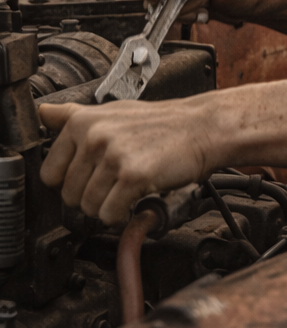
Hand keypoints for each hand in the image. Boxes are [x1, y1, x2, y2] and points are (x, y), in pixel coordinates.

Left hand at [39, 100, 211, 223]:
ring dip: (106, 208)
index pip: (50, 173)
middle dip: (89, 198)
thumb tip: (42, 112)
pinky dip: (119, 216)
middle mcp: (94, 136)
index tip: (88, 180)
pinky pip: (108, 214)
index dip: (70, 183)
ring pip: (88, 206)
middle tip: (112, 187)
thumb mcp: (113, 111)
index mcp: (83, 122)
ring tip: (124, 192)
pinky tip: (132, 201)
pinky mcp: (132, 175)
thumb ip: (73, 115)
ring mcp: (113, 155)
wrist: (202, 128)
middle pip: (68, 194)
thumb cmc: (161, 123)